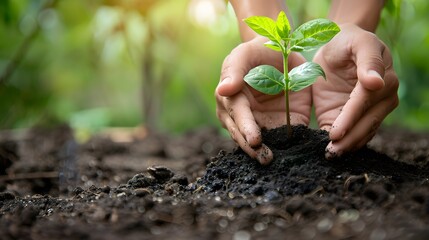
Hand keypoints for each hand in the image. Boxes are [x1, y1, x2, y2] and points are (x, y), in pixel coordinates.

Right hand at [215, 36, 311, 164]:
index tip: (254, 140)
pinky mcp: (280, 126)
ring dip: (262, 153)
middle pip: (243, 134)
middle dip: (252, 147)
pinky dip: (283, 150)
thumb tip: (223, 89)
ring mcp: (260, 123)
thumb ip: (235, 69)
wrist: (282, 53)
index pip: (237, 115)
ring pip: (256, 142)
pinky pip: (280, 140)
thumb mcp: (246, 53)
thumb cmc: (258, 50)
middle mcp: (241, 115)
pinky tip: (288, 158)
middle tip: (264, 157)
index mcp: (231, 98)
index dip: (245, 128)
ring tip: (271, 161)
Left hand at [312, 24, 398, 158]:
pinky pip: (353, 135)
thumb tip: (377, 82)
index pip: (364, 102)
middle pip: (366, 123)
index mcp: (384, 79)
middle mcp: (382, 98)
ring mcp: (370, 110)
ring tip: (331, 156)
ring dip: (348, 146)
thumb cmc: (347, 40)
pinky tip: (332, 153)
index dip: (350, 118)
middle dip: (349, 139)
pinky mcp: (355, 117)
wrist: (338, 46)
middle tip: (331, 153)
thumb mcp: (358, 42)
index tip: (335, 132)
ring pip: (363, 133)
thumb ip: (368, 61)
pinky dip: (344, 145)